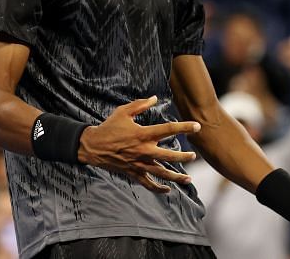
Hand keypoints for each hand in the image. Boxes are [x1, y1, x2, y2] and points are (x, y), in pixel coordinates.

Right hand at [77, 96, 200, 192]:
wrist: (92, 146)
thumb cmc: (109, 127)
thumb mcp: (123, 112)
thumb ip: (140, 105)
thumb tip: (155, 98)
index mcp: (143, 134)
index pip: (169, 130)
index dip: (184, 127)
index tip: (197, 126)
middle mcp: (144, 151)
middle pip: (169, 156)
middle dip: (184, 157)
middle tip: (194, 156)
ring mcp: (139, 164)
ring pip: (161, 173)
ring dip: (176, 177)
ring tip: (188, 179)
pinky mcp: (133, 173)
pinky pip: (148, 183)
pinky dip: (158, 188)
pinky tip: (167, 190)